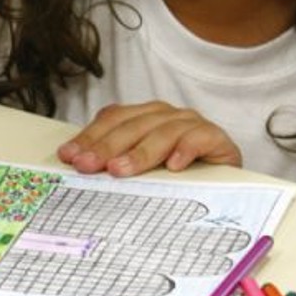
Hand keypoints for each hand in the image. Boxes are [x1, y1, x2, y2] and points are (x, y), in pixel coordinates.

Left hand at [57, 101, 241, 176]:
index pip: (112, 119)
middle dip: (106, 146)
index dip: (89, 136)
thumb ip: (117, 162)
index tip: (68, 156)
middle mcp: (167, 115)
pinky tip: (174, 166)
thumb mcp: (143, 170)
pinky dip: (186, 150)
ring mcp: (192, 124)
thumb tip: (79, 168)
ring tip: (120, 170)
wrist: (228, 181)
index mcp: (145, 116)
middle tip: (87, 165)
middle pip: (132, 125)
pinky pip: (199, 139)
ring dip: (139, 152)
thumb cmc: (178, 175)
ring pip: (162, 132)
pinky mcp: (216, 138)